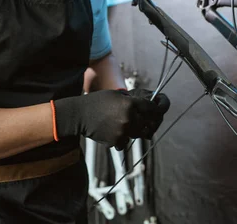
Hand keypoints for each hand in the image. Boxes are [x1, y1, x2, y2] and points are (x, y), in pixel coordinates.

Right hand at [52, 89, 168, 149]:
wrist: (80, 115)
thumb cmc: (98, 102)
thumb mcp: (117, 95)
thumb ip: (133, 100)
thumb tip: (147, 104)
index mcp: (130, 104)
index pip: (153, 109)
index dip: (156, 109)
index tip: (156, 110)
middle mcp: (129, 118)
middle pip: (148, 123)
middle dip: (145, 121)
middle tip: (139, 119)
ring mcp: (124, 131)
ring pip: (138, 134)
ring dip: (134, 130)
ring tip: (122, 124)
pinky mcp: (117, 141)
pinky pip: (126, 141)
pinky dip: (122, 138)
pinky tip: (113, 131)